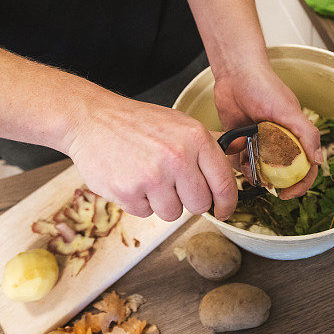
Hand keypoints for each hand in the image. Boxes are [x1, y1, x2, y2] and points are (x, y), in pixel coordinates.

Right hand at [61, 94, 237, 219]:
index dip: (227, 203)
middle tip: (174, 185)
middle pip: (199, 205)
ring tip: (149, 178)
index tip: (224, 210)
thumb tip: (242, 149)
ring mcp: (152, 176)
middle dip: (189, 201)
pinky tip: (132, 179)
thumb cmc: (139, 123)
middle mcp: (177, 157)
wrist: (92, 119)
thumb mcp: (181, 123)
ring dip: (162, 202)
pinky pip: (145, 213)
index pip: (224, 183)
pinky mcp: (127, 191)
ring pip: (172, 213)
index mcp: (195, 139)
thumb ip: (211, 141)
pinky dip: (139, 202)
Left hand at [213, 62, 321, 198]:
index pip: (306, 166)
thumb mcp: (289, 111)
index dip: (301, 183)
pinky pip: (242, 161)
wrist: (234, 74)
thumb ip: (307, 134)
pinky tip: (237, 156)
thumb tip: (319, 160)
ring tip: (248, 167)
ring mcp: (260, 142)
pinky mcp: (242, 140)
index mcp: (296, 134)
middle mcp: (280, 140)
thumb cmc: (264, 86)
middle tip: (266, 186)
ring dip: (255, 174)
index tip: (288, 194)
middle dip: (275, 181)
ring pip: (261, 169)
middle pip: (282, 172)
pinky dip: (240, 164)